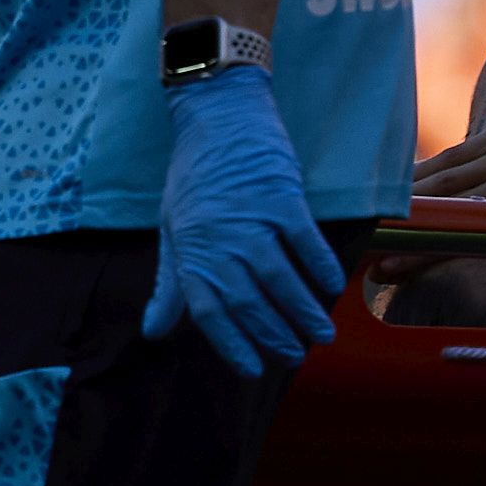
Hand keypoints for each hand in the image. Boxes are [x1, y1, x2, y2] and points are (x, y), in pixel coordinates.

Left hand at [146, 66, 345, 376]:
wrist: (217, 116)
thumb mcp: (172, 229)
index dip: (231, 344)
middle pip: (248, 301)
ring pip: (280, 278)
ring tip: (321, 335)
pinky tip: (332, 286)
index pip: (209, 311)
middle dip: (273, 335)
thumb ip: (170, 284)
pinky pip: (304, 240)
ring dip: (302, 311)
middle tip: (295, 357)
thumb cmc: (193, 175)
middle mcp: (218, 240)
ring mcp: (251, 218)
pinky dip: (319, 265)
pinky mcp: (281, 196)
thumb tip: (153, 332)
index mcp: (190, 251)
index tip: (253, 369)